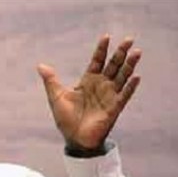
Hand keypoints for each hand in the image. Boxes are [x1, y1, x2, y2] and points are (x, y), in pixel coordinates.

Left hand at [37, 34, 141, 151]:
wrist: (74, 139)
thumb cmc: (66, 119)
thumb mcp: (57, 97)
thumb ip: (51, 81)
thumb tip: (40, 65)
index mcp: (87, 81)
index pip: (97, 61)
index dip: (101, 50)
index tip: (106, 37)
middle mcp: (101, 85)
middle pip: (113, 65)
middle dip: (121, 52)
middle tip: (129, 39)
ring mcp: (109, 96)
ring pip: (122, 76)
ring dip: (130, 65)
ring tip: (137, 52)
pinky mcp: (114, 108)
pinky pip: (125, 95)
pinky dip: (130, 86)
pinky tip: (136, 76)